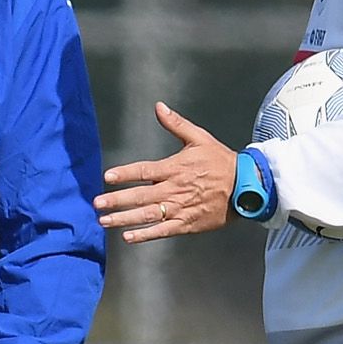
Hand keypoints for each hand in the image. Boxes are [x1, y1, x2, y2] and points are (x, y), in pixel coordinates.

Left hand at [95, 102, 235, 242]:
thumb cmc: (221, 162)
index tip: (107, 177)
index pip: (144, 170)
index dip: (124, 174)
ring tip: (104, 221)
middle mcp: (174, 189)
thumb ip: (176, 124)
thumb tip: (159, 107)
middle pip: (140, 196)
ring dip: (124, 218)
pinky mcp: (187, 224)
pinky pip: (162, 231)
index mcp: (175, 168)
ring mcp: (180, 209)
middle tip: (97, 204)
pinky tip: (128, 237)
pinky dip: (145, 235)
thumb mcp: (200, 138)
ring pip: (147, 215)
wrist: (246, 186)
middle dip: (116, 200)